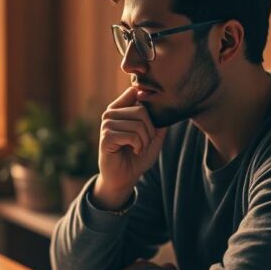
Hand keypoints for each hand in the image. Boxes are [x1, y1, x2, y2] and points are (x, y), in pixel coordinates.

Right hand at [93, 87, 166, 209]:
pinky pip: (132, 136)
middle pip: (142, 110)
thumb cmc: (137, 156)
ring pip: (138, 124)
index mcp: (119, 108)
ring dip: (145, 141)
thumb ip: (159, 119)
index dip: (148, 107)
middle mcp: (110, 113)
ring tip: (138, 148)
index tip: (149, 124)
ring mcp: (106, 124)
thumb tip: (164, 103)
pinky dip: (138, 146)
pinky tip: (133, 151)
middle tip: (144, 143)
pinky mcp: (106, 137)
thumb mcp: (153, 136)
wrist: (124, 177)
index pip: (135, 92)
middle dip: (150, 131)